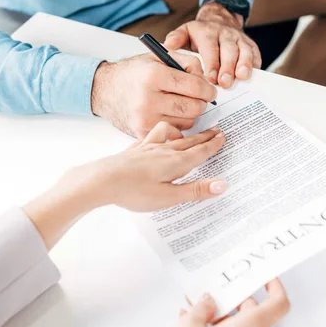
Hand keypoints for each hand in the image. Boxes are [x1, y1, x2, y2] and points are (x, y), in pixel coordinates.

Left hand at [77, 122, 226, 211]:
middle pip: (189, 142)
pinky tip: (156, 138)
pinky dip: (160, 134)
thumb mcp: (169, 196)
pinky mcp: (134, 150)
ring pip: (171, 136)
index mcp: (175, 163)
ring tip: (187, 133)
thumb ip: (196, 190)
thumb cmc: (134, 191)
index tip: (223, 136)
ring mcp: (148, 148)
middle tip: (216, 130)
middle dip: (204, 136)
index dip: (213, 145)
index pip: (200, 152)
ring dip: (182, 133)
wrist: (102, 180)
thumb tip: (222, 185)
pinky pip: (151, 136)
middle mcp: (164, 151)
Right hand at [91, 52, 216, 137]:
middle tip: (198, 98)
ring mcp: (145, 119)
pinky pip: (174, 132)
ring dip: (190, 114)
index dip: (208, 89)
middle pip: (194, 108)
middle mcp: (148, 99)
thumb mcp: (159, 57)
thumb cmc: (135, 73)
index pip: (195, 86)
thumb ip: (187, 63)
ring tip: (180, 104)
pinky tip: (171, 115)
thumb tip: (207, 81)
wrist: (104, 90)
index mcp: (153, 76)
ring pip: (187, 122)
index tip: (210, 91)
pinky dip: (178, 125)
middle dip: (201, 103)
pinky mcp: (143, 132)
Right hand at [155, 281, 288, 326]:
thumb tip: (209, 300)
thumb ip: (203, 306)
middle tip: (213, 290)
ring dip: (225, 314)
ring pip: (244, 325)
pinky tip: (196, 326)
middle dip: (236, 298)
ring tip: (197, 310)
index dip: (275, 286)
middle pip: (257, 311)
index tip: (263, 276)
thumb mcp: (190, 325)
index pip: (279, 303)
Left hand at [164, 3, 260, 88]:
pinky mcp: (251, 45)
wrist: (219, 18)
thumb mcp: (185, 32)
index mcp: (207, 32)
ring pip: (245, 51)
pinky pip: (256, 54)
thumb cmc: (200, 33)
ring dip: (244, 65)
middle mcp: (225, 34)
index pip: (210, 48)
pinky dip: (256, 65)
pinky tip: (254, 76)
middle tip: (225, 83)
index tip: (211, 78)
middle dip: (228, 67)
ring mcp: (240, 39)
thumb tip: (168, 45)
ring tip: (242, 77)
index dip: (212, 64)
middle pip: (229, 51)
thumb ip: (177, 38)